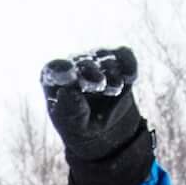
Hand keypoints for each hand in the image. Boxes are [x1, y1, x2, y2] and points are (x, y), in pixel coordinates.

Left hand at [40, 46, 147, 164]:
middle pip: (83, 62)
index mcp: (54, 78)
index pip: (55, 68)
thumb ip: (70, 110)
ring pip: (104, 59)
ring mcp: (96, 60)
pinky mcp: (117, 60)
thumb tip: (66, 92)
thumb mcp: (74, 125)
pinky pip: (123, 55)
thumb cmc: (81, 126)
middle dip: (91, 72)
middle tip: (99, 85)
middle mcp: (74, 64)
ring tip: (115, 89)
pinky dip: (128, 64)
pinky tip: (131, 77)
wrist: (107, 129)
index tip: (70, 76)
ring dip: (111, 73)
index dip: (62, 70)